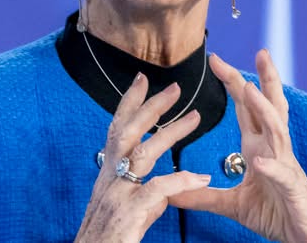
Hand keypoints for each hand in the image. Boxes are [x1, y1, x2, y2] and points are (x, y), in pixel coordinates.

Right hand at [75, 73, 210, 242]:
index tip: (142, 80)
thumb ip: (143, 198)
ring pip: (143, 154)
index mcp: (108, 176)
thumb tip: (161, 191)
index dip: (129, 104)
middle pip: (127, 132)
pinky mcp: (128, 213)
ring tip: (195, 118)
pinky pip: (157, 190)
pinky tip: (200, 177)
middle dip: (151, 107)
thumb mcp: (124, 213)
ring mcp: (116, 195)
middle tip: (175, 88)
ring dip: (171, 133)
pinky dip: (180, 180)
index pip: (117, 131)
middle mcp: (109, 180)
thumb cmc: (107, 242)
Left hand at [169, 50, 306, 242]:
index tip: (216, 60)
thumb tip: (171, 191)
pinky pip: (282, 176)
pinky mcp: (293, 190)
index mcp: (260, 147)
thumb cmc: (277, 214)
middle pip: (269, 107)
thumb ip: (203, 196)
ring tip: (251, 90)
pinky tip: (260, 162)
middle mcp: (275, 150)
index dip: (235, 83)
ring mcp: (286, 167)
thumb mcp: (233, 205)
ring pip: (278, 131)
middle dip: (263, 79)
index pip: (247, 108)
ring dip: (264, 110)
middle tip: (260, 51)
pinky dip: (272, 167)